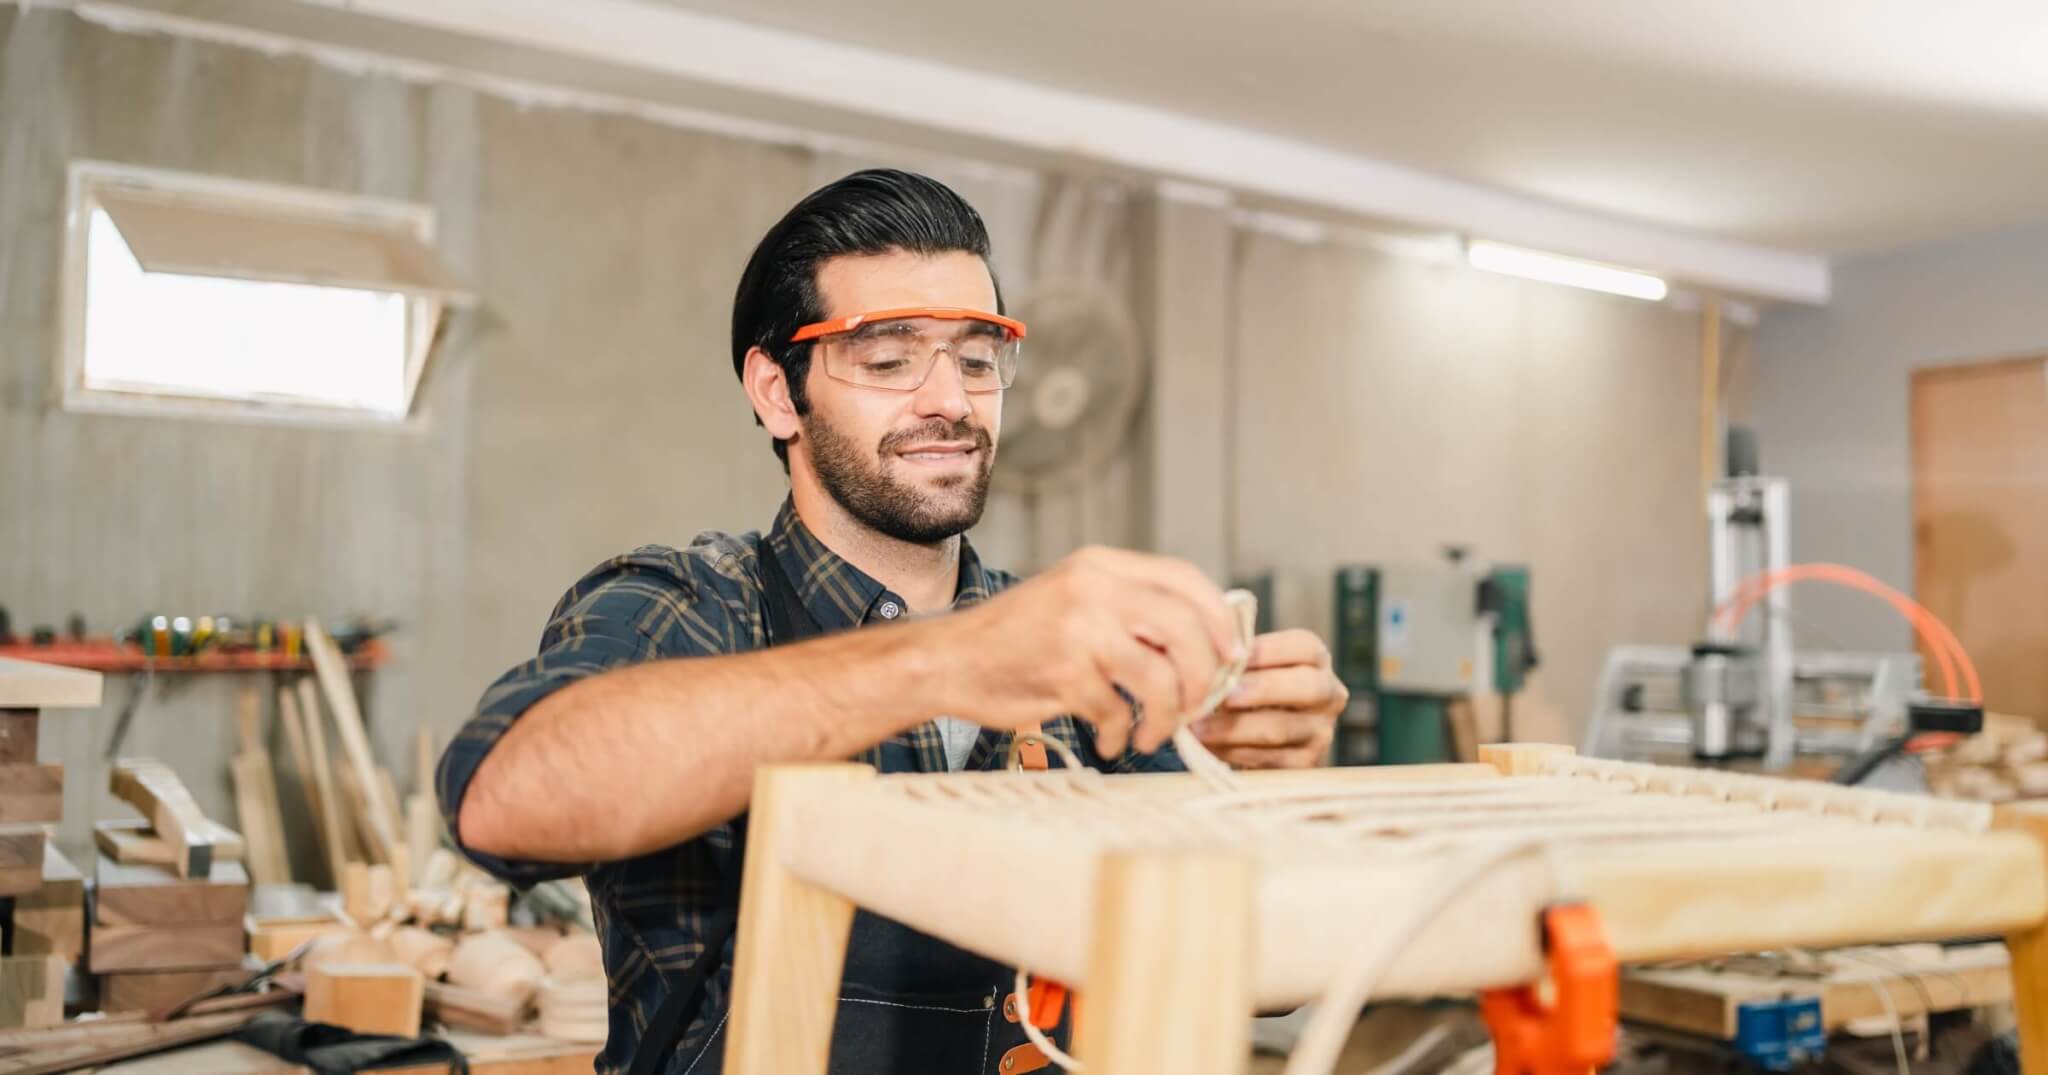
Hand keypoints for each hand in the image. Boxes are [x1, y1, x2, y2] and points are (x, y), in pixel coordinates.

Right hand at [947, 547, 1241, 758]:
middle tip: (1199, 704)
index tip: (1230, 656)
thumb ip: (1129, 609)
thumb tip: (1203, 642)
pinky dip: (1119, 734)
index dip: (1218, 620)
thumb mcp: (1075, 599)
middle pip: (1185, 629)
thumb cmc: (1017, 638)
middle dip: (1203, 676)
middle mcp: (1094, 588)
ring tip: (1151, 734)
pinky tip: (1110, 741)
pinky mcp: (1063, 673)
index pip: (1185, 580)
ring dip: (1166, 716)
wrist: (949, 659)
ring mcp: (1078, 629)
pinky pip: (1117, 710)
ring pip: (1160, 676)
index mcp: (1102, 566)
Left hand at [1187, 629, 1343, 768]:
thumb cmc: (1249, 688)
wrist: (1257, 739)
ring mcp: (1320, 732)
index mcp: (1317, 661)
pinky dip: (1233, 751)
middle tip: (1225, 695)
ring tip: (1199, 726)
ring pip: (1281, 728)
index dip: (1268, 651)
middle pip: (1307, 687)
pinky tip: (1208, 745)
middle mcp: (1329, 695)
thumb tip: (1209, 659)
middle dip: (1262, 690)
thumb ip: (1238, 659)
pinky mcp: (1304, 765)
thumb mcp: (1251, 667)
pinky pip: (1268, 758)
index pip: (1304, 647)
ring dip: (1235, 727)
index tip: (1231, 656)